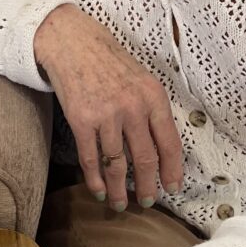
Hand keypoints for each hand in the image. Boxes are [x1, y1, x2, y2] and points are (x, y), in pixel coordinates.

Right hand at [33, 4, 182, 210]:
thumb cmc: (107, 61)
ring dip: (119, 189)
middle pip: (145, 159)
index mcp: (153, 97)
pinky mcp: (81, 121)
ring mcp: (106, 115)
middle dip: (147, 186)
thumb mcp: (141, 79)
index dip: (173, 170)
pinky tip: (98, 191)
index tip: (174, 187)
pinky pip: (91, 158)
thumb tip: (161, 148)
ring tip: (120, 203)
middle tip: (147, 201)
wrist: (72, 43)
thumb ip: (152, 110)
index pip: (170, 143)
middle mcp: (133, 108)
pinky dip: (95, 179)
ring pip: (117, 164)